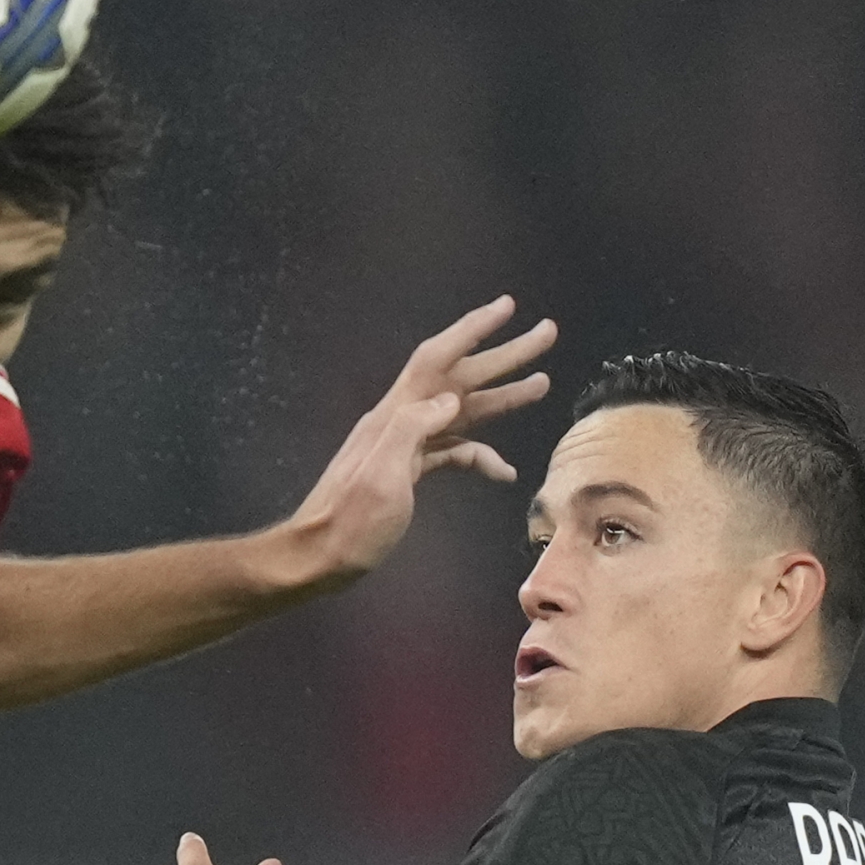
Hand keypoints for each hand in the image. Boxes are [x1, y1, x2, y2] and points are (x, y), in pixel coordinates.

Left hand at [285, 295, 555, 588]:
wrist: (317, 557)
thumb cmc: (348, 522)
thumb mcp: (381, 475)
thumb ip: (412, 429)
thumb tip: (449, 400)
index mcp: (393, 416)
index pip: (436, 358)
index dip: (472, 330)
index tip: (507, 307)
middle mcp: (400, 421)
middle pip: (459, 378)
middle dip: (504, 355)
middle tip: (547, 333)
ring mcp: (405, 446)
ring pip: (461, 412)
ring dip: (502, 398)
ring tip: (542, 383)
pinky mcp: (409, 471)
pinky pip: (452, 452)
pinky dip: (479, 455)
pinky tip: (504, 470)